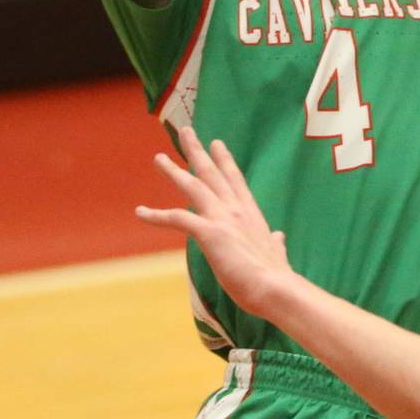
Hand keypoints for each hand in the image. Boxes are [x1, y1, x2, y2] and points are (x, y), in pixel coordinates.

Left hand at [136, 127, 294, 316]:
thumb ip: (276, 242)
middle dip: (197, 151)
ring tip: (158, 158)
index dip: (224, 160)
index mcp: (250, 212)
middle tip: (186, 132)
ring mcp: (222, 218)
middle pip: (212, 173)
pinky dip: (156, 215)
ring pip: (193, 187)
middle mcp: (235, 209)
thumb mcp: (276, 252)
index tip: (216, 143)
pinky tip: (140, 212)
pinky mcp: (210, 232)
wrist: (274, 287)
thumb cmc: (275, 275)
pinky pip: (178, 218)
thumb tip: (279, 237)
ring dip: (174, 171)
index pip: (234, 179)